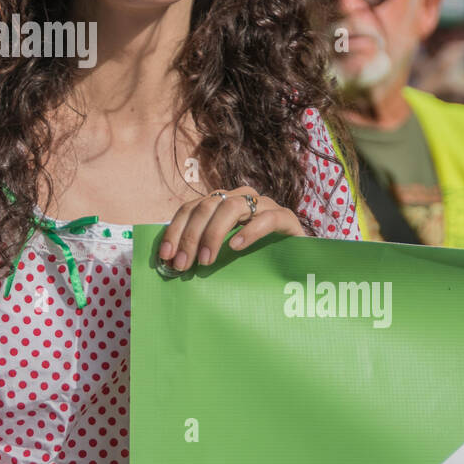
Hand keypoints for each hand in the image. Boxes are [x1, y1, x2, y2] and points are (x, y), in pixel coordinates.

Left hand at [158, 186, 304, 271]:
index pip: (190, 208)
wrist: (298, 261)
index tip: (165, 256)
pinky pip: (266, 218)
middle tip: (183, 265)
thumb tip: (168, 263)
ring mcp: (263, 205)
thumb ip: (200, 250)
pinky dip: (249, 231)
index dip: (175, 230)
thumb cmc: (253, 258)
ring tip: (206, 260)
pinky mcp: (285, 217)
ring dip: (214, 234)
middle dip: (190, 236)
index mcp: (221, 203)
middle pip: (207, 206)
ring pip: (232, 208)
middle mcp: (240, 198)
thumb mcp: (223, 253)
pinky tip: (236, 247)